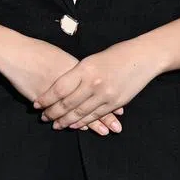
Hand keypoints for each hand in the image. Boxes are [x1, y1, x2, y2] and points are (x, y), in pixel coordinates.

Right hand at [0, 35, 122, 136]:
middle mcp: (70, 81)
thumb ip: (74, 68)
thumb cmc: (38, 52)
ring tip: (104, 132)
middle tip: (117, 128)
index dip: (108, 98)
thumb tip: (87, 74)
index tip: (121, 111)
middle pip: (91, 99)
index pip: (97, 87)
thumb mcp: (60, 56)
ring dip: (91, 122)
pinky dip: (72, 121)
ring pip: (78, 109)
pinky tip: (80, 128)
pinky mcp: (45, 100)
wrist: (16, 53)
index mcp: (75, 68)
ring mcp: (58, 92)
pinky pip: (63, 114)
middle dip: (105, 115)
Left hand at [34, 39, 160, 130]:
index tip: (36, 104)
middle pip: (67, 104)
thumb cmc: (117, 54)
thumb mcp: (92, 59)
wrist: (143, 57)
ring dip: (65, 121)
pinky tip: (73, 125)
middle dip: (53, 113)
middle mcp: (94, 83)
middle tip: (43, 117)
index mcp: (85, 68)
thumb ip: (78, 73)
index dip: (46, 98)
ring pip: (80, 113)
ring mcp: (105, 95)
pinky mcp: (115, 103)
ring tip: (55, 124)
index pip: (60, 88)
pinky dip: (82, 122)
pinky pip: (94, 116)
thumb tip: (62, 87)